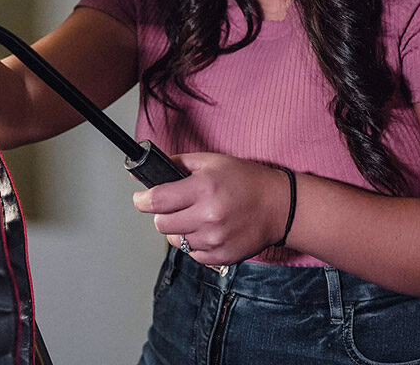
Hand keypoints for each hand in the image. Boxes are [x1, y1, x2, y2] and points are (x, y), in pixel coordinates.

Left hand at [131, 152, 292, 264]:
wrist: (279, 206)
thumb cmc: (245, 180)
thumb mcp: (211, 161)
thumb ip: (175, 164)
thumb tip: (140, 173)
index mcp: (203, 188)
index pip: (156, 200)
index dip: (142, 199)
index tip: (140, 198)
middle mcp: (208, 216)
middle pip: (161, 224)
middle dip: (163, 214)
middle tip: (175, 206)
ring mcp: (215, 240)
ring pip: (175, 240)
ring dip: (179, 229)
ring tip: (197, 217)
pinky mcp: (221, 257)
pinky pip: (192, 254)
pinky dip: (194, 243)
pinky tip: (209, 230)